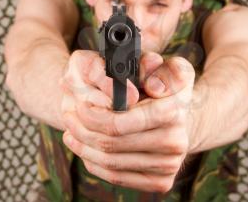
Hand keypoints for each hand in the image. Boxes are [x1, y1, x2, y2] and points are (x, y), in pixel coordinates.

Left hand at [61, 52, 195, 192]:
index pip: (120, 123)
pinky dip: (95, 163)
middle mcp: (176, 141)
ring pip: (111, 163)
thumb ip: (150, 65)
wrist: (179, 117)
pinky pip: (118, 177)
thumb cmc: (162, 86)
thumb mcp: (159, 64)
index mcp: (174, 110)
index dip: (92, 117)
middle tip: (68, 116)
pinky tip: (85, 148)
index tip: (79, 106)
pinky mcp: (161, 182)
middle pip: (111, 144)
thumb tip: (152, 87)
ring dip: (83, 147)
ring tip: (71, 131)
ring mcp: (169, 165)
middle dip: (81, 129)